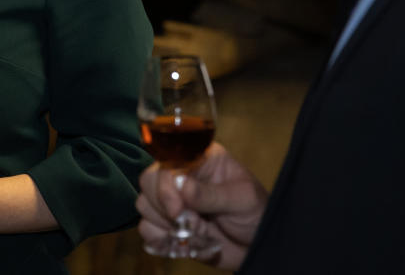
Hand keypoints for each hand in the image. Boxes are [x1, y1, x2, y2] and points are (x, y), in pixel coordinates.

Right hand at [135, 142, 268, 270]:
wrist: (259, 245)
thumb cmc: (257, 214)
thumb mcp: (242, 200)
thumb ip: (212, 194)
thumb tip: (181, 186)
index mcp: (199, 159)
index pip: (168, 162)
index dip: (165, 185)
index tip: (177, 210)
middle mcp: (181, 176)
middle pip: (149, 181)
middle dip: (164, 207)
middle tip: (190, 224)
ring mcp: (172, 200)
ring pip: (144, 205)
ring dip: (166, 225)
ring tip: (196, 232)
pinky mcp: (168, 224)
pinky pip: (146, 228)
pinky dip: (160, 239)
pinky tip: (181, 242)